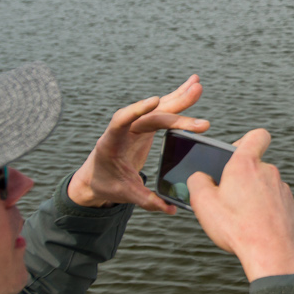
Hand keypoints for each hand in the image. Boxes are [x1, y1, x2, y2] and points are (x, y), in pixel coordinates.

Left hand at [68, 75, 207, 211]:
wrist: (95, 179)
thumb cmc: (107, 184)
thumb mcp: (125, 194)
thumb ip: (147, 201)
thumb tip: (172, 209)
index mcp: (112, 142)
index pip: (122, 120)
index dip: (137, 110)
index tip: (154, 101)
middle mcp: (124, 129)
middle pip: (150, 114)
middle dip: (174, 109)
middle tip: (195, 104)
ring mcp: (135, 126)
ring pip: (158, 108)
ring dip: (178, 97)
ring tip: (197, 84)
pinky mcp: (144, 127)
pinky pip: (162, 112)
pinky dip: (177, 101)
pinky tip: (191, 89)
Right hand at [186, 128, 293, 281]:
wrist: (271, 253)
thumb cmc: (237, 227)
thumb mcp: (203, 203)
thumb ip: (197, 182)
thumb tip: (200, 178)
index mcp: (246, 164)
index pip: (256, 136)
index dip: (246, 140)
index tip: (235, 153)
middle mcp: (268, 172)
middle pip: (253, 165)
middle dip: (240, 178)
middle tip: (226, 197)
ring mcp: (282, 189)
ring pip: (263, 185)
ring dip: (252, 195)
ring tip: (239, 216)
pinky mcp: (289, 205)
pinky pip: (273, 200)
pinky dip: (264, 208)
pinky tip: (254, 225)